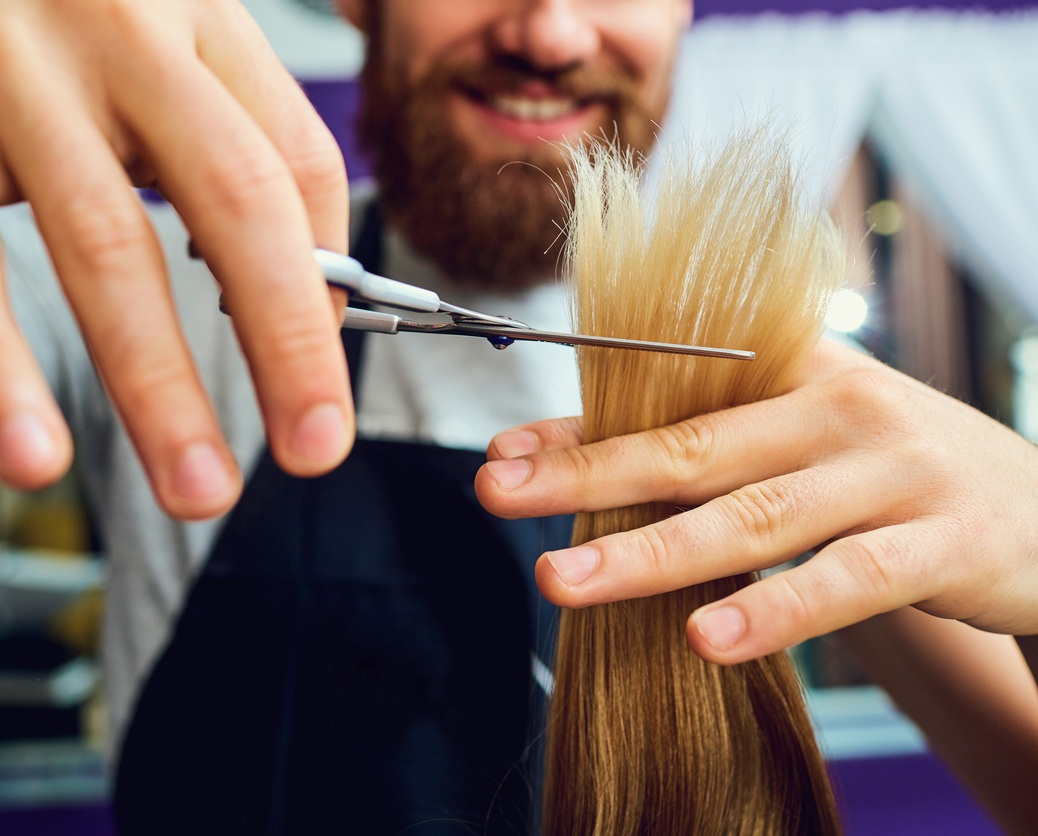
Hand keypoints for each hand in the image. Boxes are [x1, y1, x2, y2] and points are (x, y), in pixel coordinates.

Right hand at [0, 0, 351, 517]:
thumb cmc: (40, 34)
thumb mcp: (152, 57)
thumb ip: (228, 153)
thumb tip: (307, 304)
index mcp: (196, 15)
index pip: (297, 162)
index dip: (326, 283)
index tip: (323, 379)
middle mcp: (117, 28)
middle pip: (235, 198)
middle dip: (287, 343)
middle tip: (315, 450)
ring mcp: (7, 65)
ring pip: (104, 246)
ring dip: (159, 389)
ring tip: (197, 491)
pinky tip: (34, 457)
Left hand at [475, 340, 1037, 663]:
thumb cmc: (899, 473)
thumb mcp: (811, 441)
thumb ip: (718, 446)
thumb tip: (589, 458)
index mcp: (798, 378)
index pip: (672, 400)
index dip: (581, 428)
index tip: (501, 457)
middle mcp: (840, 412)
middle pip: (695, 446)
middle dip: (589, 473)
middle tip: (500, 494)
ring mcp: (894, 473)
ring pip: (757, 514)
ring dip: (653, 551)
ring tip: (566, 581)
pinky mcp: (943, 543)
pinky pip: (847, 579)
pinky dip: (775, 609)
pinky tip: (706, 637)